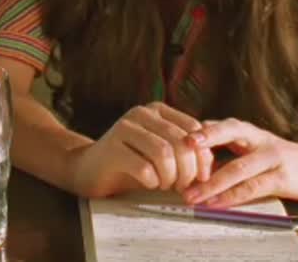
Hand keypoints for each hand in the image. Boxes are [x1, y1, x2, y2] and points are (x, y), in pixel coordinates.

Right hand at [70, 102, 213, 197]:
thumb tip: (210, 164)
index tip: (201, 177)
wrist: (88, 169)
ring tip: (165, 185)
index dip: (202, 155)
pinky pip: (143, 168)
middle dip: (187, 171)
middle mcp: (141, 113)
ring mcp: (124, 128)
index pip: (193, 128)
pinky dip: (152, 182)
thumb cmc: (131, 164)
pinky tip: (148, 184)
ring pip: (164, 154)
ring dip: (170, 177)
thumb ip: (185, 153)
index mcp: (157, 110)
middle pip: (180, 142)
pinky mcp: (111, 148)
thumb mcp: (162, 154)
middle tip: (182, 187)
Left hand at [183, 117, 297, 206]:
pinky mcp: (282, 177)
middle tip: (181, 148)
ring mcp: (272, 157)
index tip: (176, 134)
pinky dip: (232, 196)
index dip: (199, 129)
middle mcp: (259, 139)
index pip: (221, 124)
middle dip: (204, 140)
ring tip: (192, 195)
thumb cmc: (283, 159)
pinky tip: (218, 202)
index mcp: (249, 131)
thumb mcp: (254, 149)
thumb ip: (228, 150)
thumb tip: (192, 160)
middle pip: (229, 132)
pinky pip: (253, 187)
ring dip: (212, 183)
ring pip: (238, 167)